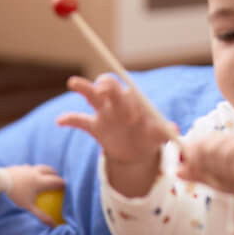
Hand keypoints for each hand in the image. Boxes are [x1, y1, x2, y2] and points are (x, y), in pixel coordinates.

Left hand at [0, 164, 65, 224]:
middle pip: (47, 169)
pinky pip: (23, 168)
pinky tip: (23, 177)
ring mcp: (21, 168)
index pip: (55, 181)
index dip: (62, 183)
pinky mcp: (12, 168)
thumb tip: (54, 226)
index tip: (66, 187)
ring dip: (40, 170)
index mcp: (38, 181)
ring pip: (35, 167)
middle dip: (53, 173)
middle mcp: (32, 172)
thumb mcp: (27, 210)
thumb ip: (41, 217)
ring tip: (40, 176)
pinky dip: (27, 172)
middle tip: (56, 178)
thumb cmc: (12, 199)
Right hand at [56, 75, 178, 196]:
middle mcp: (117, 102)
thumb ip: (165, 131)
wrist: (138, 152)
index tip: (132, 117)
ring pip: (91, 95)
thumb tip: (175, 131)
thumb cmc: (150, 136)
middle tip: (105, 97)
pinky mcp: (94, 126)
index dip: (129, 99)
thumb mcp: (158, 135)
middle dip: (108, 88)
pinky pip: (78, 120)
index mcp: (133, 101)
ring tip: (72, 82)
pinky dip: (68, 119)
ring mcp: (103, 113)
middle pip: (110, 85)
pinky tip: (59, 121)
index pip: (129, 90)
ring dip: (83, 87)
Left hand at [177, 133, 233, 220]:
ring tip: (229, 178)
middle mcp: (230, 139)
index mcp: (216, 141)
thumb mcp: (209, 178)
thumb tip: (178, 172)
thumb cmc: (229, 181)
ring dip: (225, 171)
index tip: (195, 171)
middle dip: (209, 167)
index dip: (194, 159)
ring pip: (227, 153)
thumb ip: (194, 174)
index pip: (199, 143)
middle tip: (214, 178)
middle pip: (211, 148)